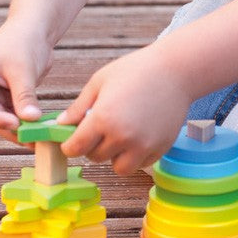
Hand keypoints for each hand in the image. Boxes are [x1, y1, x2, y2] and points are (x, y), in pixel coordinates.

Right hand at [0, 18, 53, 142]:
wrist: (35, 27)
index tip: (16, 124)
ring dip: (20, 128)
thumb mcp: (23, 69)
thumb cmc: (24, 41)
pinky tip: (41, 130)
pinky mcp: (10, 95)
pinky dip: (27, 121)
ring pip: (4, 118)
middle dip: (11, 129)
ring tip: (38, 140)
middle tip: (31, 141)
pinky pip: (16, 113)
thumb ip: (25, 95)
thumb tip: (31, 120)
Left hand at [58, 45, 191, 174]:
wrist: (176, 70)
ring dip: (115, 156)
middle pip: (95, 157)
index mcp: (103, 118)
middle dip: (93, 146)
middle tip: (100, 129)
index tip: (72, 140)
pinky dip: (135, 155)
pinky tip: (137, 135)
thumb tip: (61, 124)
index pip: (75, 148)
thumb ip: (79, 106)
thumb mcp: (100, 81)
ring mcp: (143, 145)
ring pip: (118, 167)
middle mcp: (122, 136)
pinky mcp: (160, 148)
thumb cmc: (136, 69)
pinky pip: (140, 164)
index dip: (70, 145)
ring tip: (119, 135)